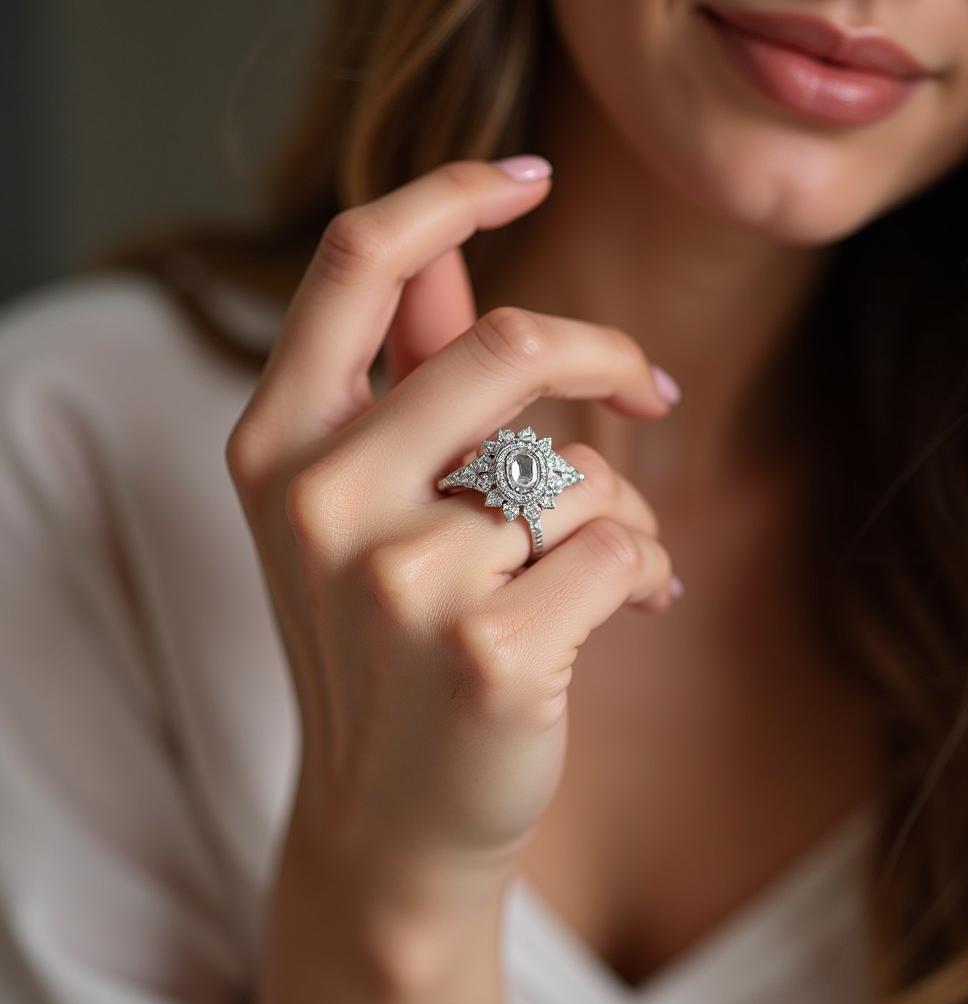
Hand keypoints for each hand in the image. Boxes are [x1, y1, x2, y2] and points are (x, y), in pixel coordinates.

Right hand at [226, 159, 679, 1003]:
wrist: (389, 823)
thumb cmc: (387, 648)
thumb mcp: (365, 508)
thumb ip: (405, 377)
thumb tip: (446, 251)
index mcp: (277, 445)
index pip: (353, 263)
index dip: (446, 192)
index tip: (527, 174)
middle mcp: (318, 499)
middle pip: (506, 344)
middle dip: (604, 356)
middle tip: (648, 392)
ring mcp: (398, 581)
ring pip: (577, 466)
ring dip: (627, 502)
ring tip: (625, 556)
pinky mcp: (491, 654)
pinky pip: (620, 543)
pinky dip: (648, 566)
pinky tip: (633, 606)